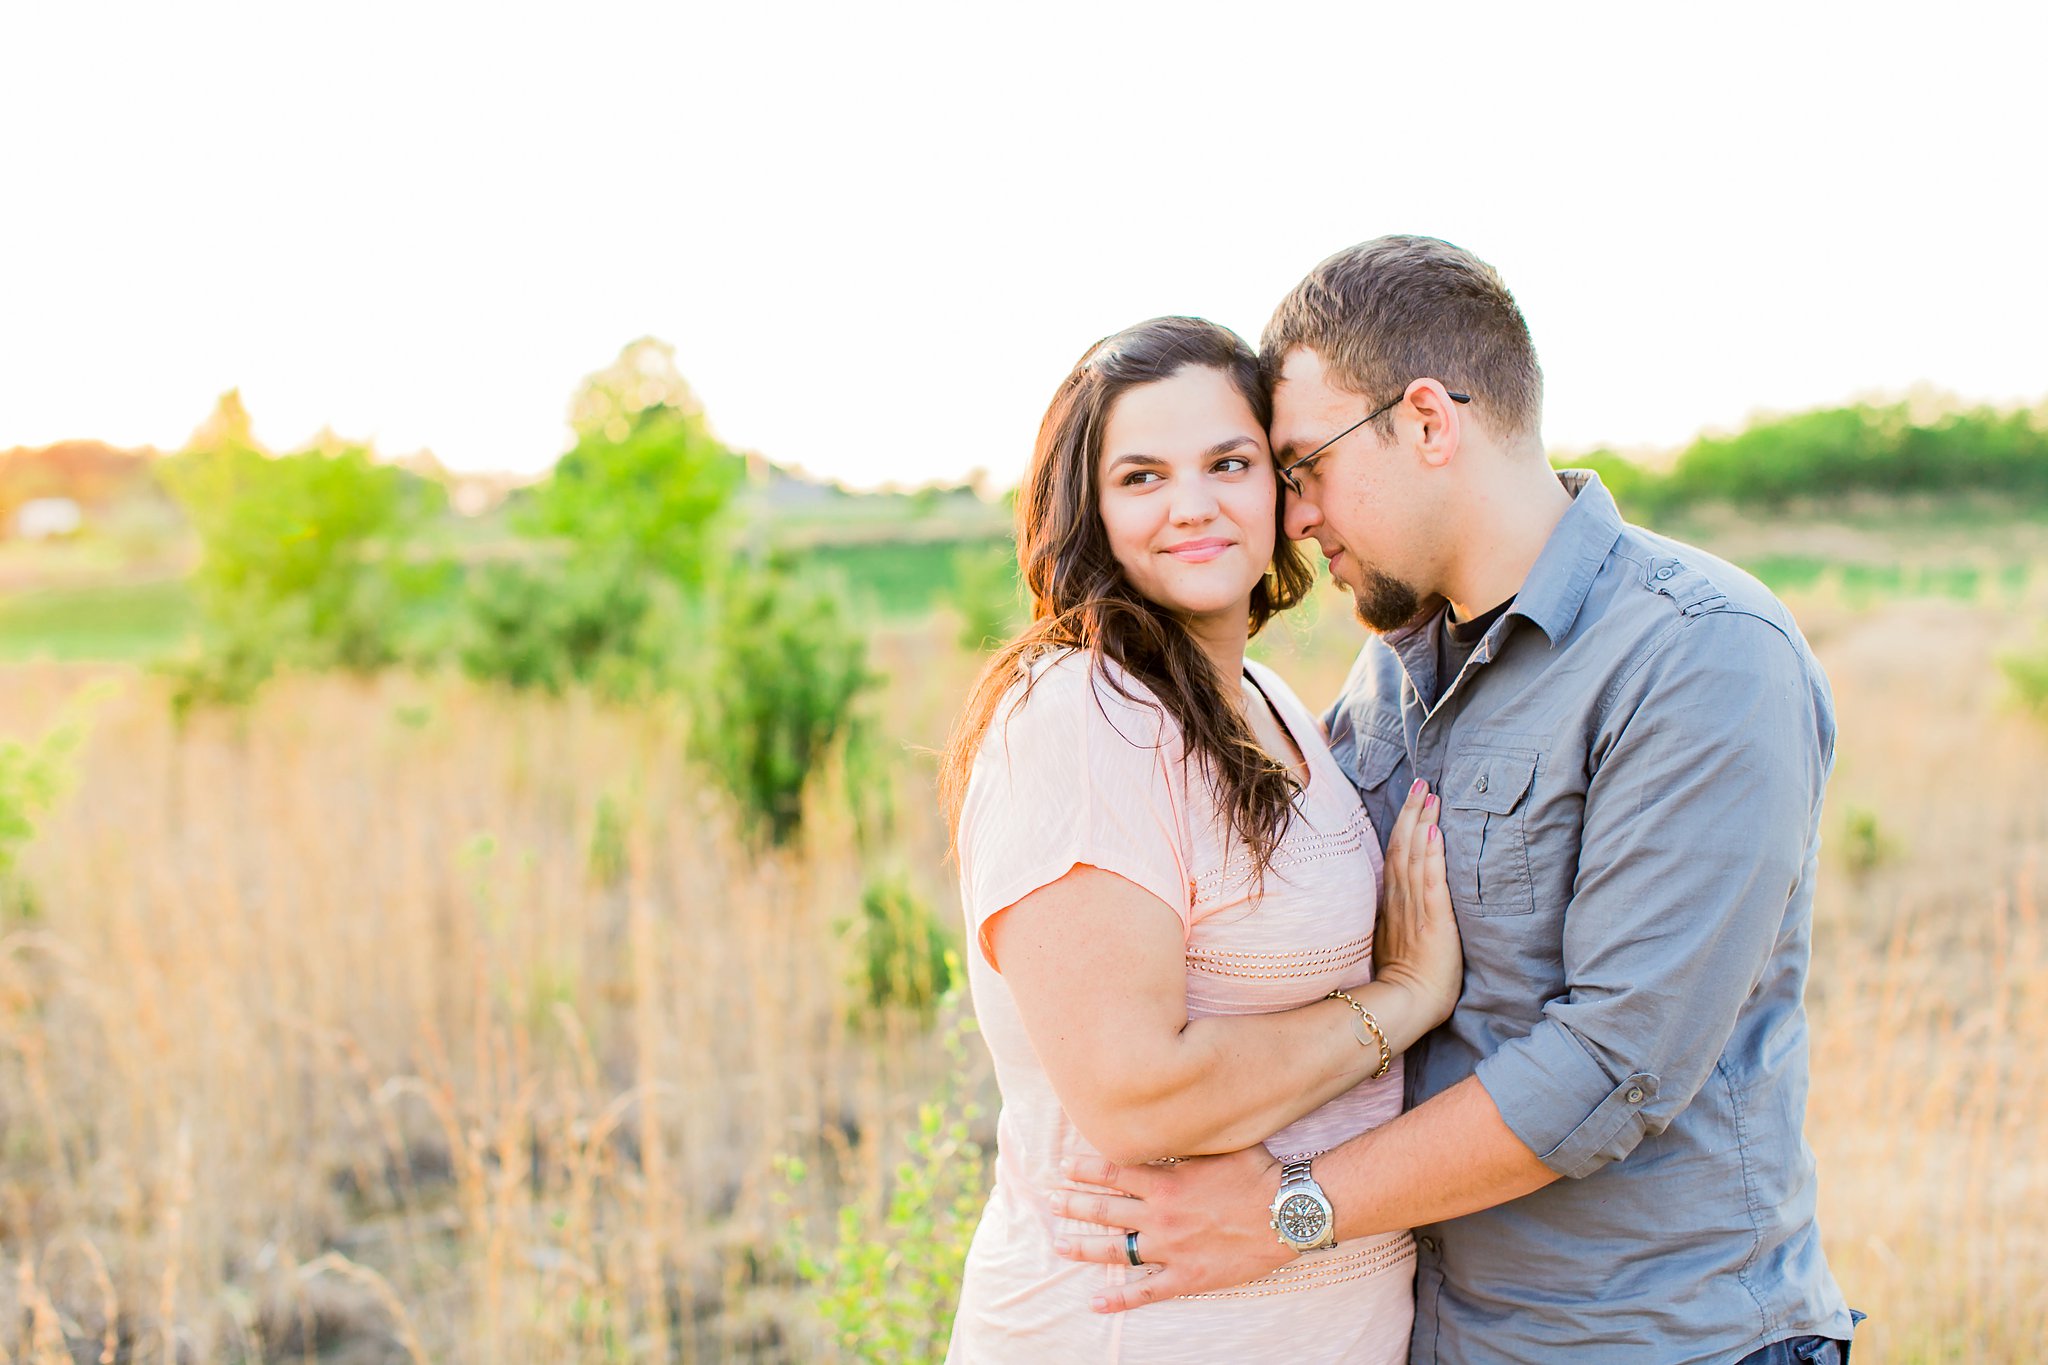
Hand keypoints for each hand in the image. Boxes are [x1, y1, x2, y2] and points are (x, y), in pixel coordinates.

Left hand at [1049, 1147, 1289, 1310]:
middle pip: (1104, 1209)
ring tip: (1058, 1243)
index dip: (1083, 1170)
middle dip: (1072, 1204)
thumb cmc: (1257, 1173)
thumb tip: (1167, 1116)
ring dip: (1083, 1247)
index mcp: (1166, 1180)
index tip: (1063, 1167)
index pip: (1112, 1172)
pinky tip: (1096, 1302)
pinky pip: (1145, 1292)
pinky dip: (1119, 1299)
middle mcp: (1160, 1214)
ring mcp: (1171, 1248)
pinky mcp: (1186, 1276)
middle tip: (1049, 1201)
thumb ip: (1187, 1137)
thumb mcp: (1218, 1144)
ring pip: (1115, 1250)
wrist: (1287, 1212)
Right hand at [1371, 780, 1461, 1024]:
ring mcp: (1415, 910)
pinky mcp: (1434, 922)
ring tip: (1430, 794)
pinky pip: (1430, 883)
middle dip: (1412, 811)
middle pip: (1403, 846)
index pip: (1396, 855)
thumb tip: (1400, 898)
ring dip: (1421, 822)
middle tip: (1422, 780)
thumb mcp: (1394, 942)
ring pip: (1414, 856)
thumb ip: (1397, 917)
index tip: (1413, 797)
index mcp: (1392, 904)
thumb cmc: (1404, 984)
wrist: (1404, 1008)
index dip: (1404, 824)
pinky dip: (1431, 856)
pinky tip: (1433, 832)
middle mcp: (1400, 901)